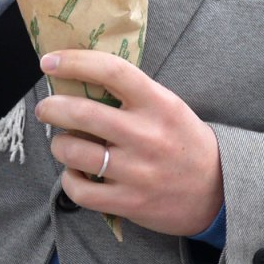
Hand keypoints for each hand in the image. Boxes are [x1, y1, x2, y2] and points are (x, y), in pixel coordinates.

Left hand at [35, 49, 222, 237]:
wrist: (217, 190)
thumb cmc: (184, 141)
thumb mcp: (169, 107)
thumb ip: (133, 95)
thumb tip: (81, 80)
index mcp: (159, 103)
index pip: (112, 71)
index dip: (76, 62)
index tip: (50, 60)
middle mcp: (146, 134)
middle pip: (82, 113)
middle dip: (52, 107)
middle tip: (47, 108)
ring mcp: (136, 171)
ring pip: (73, 152)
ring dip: (59, 145)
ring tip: (64, 143)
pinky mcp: (128, 202)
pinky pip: (79, 190)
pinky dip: (69, 179)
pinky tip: (76, 173)